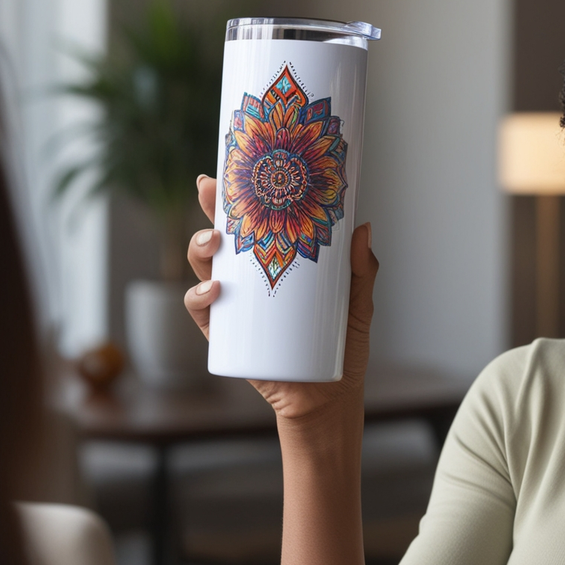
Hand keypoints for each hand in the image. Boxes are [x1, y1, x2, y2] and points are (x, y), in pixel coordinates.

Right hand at [184, 174, 378, 421]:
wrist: (328, 395)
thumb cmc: (341, 344)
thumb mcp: (357, 302)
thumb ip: (362, 269)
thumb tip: (364, 228)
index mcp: (275, 262)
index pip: (254, 222)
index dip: (238, 196)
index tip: (229, 169)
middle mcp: (248, 279)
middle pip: (222, 236)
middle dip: (210, 210)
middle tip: (210, 192)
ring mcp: (234, 306)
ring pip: (204, 269)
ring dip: (200, 249)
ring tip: (215, 244)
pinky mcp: (225, 336)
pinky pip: (202, 312)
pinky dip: (200, 298)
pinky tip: (214, 291)